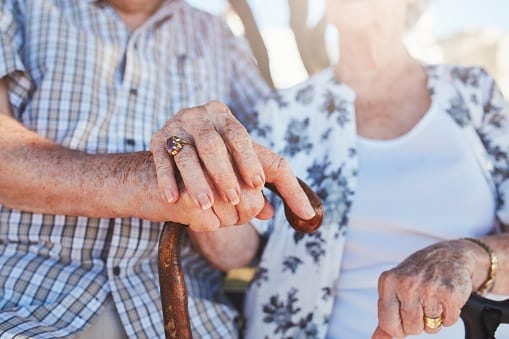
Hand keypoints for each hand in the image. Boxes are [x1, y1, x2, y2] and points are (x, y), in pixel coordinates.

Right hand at [150, 100, 315, 220]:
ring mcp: (176, 126)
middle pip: (212, 144)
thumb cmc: (222, 159)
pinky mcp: (156, 139)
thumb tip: (305, 214)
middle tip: (232, 199)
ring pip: (185, 153)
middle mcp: (200, 116)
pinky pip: (160, 160)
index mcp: (225, 117)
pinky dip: (166, 180)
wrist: (179, 146)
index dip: (248, 159)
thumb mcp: (248, 164)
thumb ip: (274, 185)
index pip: (240, 136)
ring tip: (205, 205)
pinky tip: (172, 200)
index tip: (256, 183)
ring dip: (196, 181)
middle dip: (223, 173)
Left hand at [372, 240, 482, 338]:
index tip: (403, 319)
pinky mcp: (449, 293)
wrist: (448, 255)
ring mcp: (428, 288)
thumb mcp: (395, 287)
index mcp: (388, 282)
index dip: (398, 328)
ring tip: (433, 299)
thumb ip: (386, 315)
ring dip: (434, 318)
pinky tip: (445, 299)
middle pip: (411, 328)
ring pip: (430, 327)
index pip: (387, 323)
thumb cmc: (418, 274)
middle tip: (422, 304)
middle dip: (418, 323)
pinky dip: (449, 315)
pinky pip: (448, 322)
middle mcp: (406, 284)